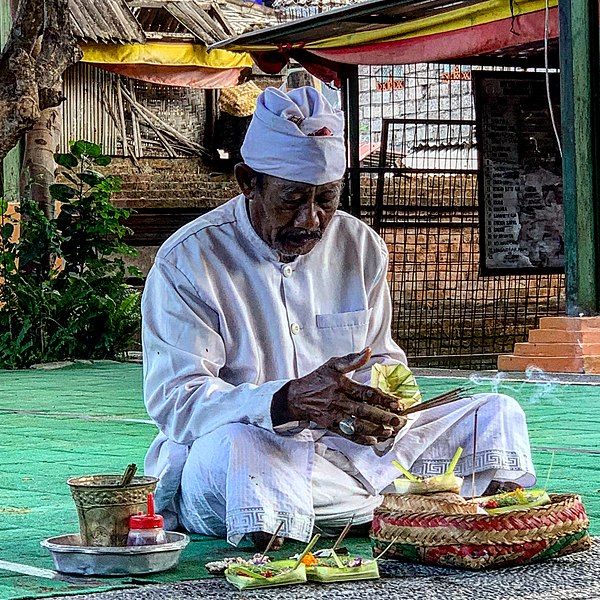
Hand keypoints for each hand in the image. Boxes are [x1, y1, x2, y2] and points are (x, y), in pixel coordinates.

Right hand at [272, 348, 405, 444]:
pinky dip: (361, 439)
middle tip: (399, 420)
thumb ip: (352, 359)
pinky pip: (348, 434)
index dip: (383, 399)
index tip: (398, 403)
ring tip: (390, 432)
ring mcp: (335, 415)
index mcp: (342, 385)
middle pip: (364, 411)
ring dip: (375, 430)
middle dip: (383, 417)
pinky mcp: (332, 426)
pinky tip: (373, 441)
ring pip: (358, 425)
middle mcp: (339, 401)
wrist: (297, 397)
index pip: (366, 393)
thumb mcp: (333, 364)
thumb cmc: (318, 379)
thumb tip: (369, 350)